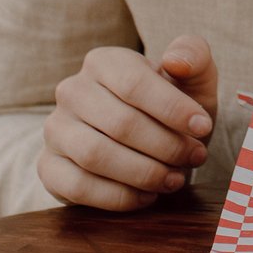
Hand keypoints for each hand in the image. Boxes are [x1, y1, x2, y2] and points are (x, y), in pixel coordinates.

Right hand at [39, 35, 218, 211]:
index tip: (203, 127)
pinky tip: (148, 195)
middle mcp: (71, 91)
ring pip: (96, 155)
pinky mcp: (48, 166)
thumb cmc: (170, 107)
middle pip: (120, 123)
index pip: (135, 83)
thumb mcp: (192, 79)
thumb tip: (175, 61)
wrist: (144, 144)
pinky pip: (79, 186)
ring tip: (175, 178)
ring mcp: (55, 130)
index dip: (173, 109)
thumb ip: (193, 56)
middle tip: (196, 157)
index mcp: (103, 61)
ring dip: (144, 172)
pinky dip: (119, 196)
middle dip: (166, 145)